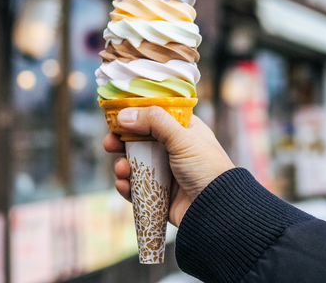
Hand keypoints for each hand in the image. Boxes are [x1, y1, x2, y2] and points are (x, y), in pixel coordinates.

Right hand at [102, 106, 234, 226]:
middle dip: (121, 142)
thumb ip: (154, 121)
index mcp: (183, 130)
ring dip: (122, 166)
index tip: (117, 117)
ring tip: (122, 170)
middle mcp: (172, 149)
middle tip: (109, 144)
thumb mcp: (182, 138)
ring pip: (134, 164)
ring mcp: (164, 172)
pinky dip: (126, 186)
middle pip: (138, 140)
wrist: (215, 210)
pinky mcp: (158, 194)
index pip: (154, 116)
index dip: (135, 115)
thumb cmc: (206, 168)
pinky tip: (124, 185)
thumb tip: (124, 114)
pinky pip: (135, 188)